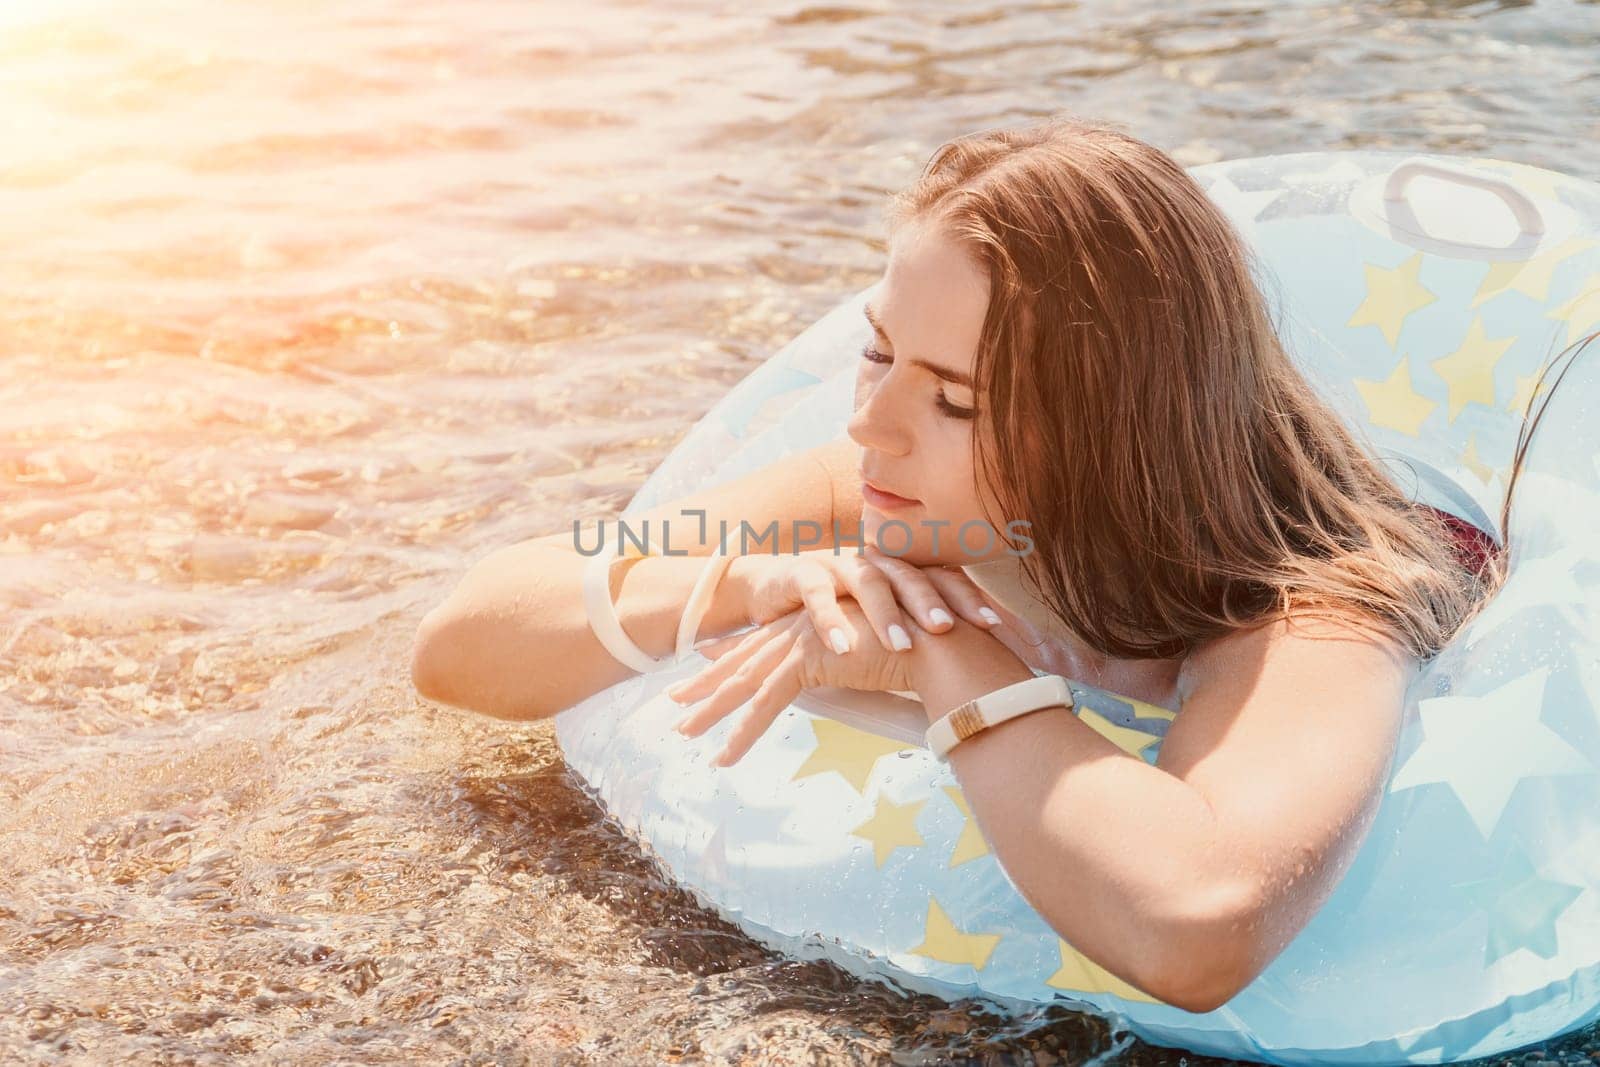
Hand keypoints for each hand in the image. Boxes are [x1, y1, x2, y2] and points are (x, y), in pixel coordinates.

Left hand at [666, 596, 921, 766]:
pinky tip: (724, 756)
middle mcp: (806, 626)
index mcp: (820, 622)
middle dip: (710, 682)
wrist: (945, 642)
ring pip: (746, 681)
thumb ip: (865, 665)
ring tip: (684, 731)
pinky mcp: (809, 660)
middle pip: (747, 659)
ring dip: (712, 710)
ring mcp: (805, 641)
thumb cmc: (928, 648)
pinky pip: (765, 703)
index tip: (707, 667)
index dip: (735, 657)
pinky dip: (743, 733)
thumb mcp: (885, 656)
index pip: (768, 643)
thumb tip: (867, 679)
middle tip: (678, 701)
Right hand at [735, 544, 1006, 657]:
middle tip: (948, 629)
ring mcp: (839, 564)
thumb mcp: (880, 620)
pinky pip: (817, 594)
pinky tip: (843, 647)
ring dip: (885, 614)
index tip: (993, 625)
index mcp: (900, 571)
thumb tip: (976, 666)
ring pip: (868, 583)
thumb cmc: (838, 610)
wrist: (773, 592)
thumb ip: (919, 632)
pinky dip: (829, 620)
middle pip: (910, 576)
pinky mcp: (801, 573)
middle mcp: (874, 561)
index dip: (967, 598)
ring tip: (901, 646)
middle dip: (931, 602)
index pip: (941, 578)